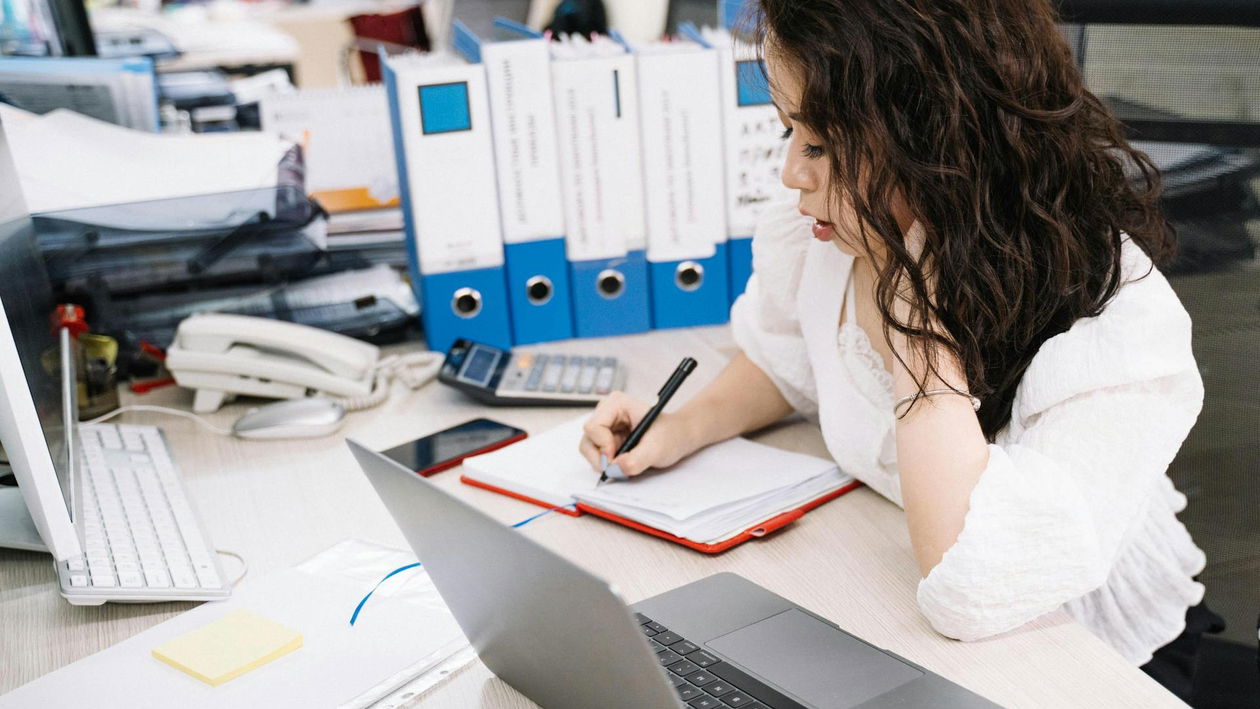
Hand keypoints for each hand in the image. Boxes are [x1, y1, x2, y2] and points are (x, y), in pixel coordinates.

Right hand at [578, 391, 694, 478]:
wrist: (678, 439)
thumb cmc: (671, 436)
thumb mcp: (657, 449)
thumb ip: (637, 460)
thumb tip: (614, 469)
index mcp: (617, 404)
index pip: (594, 426)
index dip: (602, 447)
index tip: (616, 460)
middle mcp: (607, 412)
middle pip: (588, 438)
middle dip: (600, 457)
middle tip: (618, 468)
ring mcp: (605, 426)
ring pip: (588, 448)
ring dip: (603, 462)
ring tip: (624, 464)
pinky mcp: (605, 439)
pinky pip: (595, 455)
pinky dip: (606, 464)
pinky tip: (623, 462)